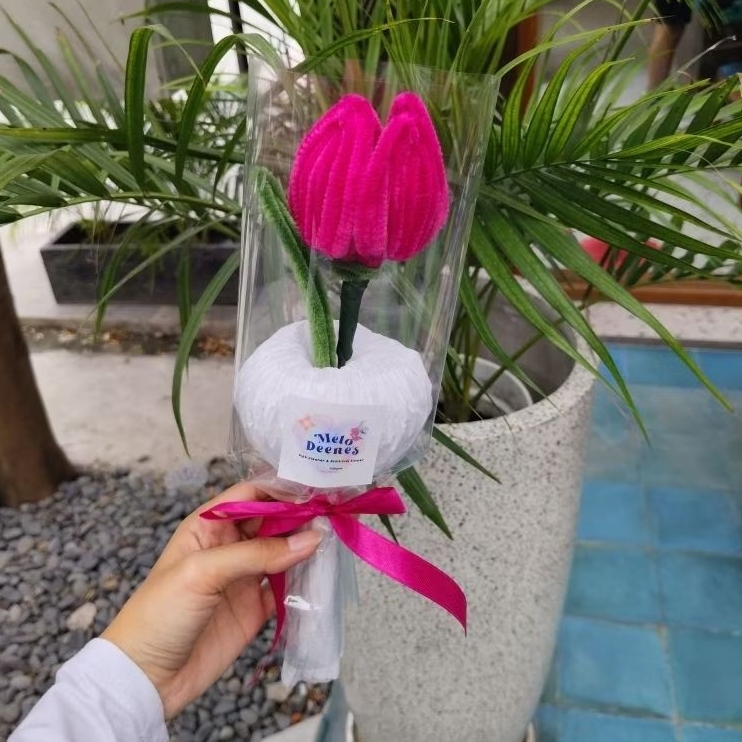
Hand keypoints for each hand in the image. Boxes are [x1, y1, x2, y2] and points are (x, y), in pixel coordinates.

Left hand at [102, 482, 321, 717]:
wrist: (145, 680)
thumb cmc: (159, 614)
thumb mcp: (203, 573)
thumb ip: (257, 553)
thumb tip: (311, 539)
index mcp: (209, 526)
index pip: (252, 495)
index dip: (281, 490)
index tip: (315, 489)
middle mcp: (229, 546)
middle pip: (273, 521)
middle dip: (301, 516)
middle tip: (333, 515)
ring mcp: (244, 578)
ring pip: (283, 552)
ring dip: (305, 548)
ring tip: (335, 541)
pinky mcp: (255, 608)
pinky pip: (286, 588)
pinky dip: (305, 582)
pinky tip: (322, 575)